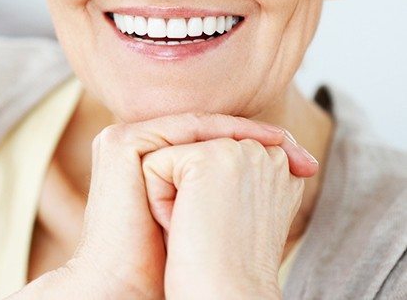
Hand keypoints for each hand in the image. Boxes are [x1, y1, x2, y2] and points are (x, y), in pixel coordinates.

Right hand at [8, 113, 314, 298]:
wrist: (130, 284)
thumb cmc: (172, 260)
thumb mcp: (210, 214)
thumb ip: (230, 183)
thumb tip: (283, 169)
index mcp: (153, 156)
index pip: (212, 139)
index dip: (256, 144)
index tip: (303, 162)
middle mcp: (139, 143)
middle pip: (209, 130)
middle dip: (258, 136)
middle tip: (301, 153)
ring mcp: (127, 139)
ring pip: (198, 127)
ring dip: (243, 131)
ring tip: (283, 143)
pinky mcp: (122, 142)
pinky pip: (180, 129)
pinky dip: (217, 134)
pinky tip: (251, 144)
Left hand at [142, 134, 316, 299]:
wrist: (228, 298)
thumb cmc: (231, 268)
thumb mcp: (246, 211)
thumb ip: (244, 176)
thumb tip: (213, 157)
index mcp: (280, 165)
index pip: (219, 157)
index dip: (209, 196)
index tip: (228, 233)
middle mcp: (264, 151)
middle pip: (196, 154)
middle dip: (192, 191)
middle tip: (214, 233)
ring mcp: (236, 150)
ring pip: (175, 158)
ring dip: (174, 195)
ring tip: (199, 228)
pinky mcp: (205, 156)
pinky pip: (155, 165)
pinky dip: (158, 200)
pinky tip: (183, 225)